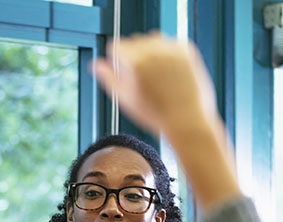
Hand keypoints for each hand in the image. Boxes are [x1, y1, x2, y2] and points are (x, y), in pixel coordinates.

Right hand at [91, 32, 217, 141]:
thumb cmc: (156, 116)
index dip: (118, 60)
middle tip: (144, 79)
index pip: (116, 46)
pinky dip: (169, 54)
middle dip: (135, 55)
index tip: (125, 71)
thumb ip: (108, 78)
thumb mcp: (125, 100)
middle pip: (134, 41)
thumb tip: (95, 65)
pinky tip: (171, 73)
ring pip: (153, 39)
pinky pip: (171, 44)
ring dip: (152, 52)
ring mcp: (172, 49)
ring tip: (158, 76)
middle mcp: (153, 51)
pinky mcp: (187, 51)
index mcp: (134, 62)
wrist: (188, 121)